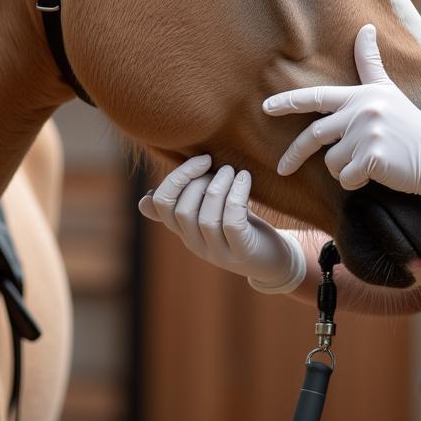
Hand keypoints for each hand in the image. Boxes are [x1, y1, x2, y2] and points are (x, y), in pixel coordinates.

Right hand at [138, 155, 306, 293]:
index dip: (176, 178)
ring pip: (206, 217)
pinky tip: (245, 179)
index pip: (161, 204)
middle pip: (181, 209)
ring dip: (220, 186)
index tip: (202, 160)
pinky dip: (236, 196)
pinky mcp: (241, 253)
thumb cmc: (242, 229)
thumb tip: (145, 200)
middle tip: (222, 167)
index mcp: (184, 230)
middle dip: (199, 180)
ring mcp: (217, 253)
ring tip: (234, 171)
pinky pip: (231, 223)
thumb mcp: (210, 214)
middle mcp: (195, 244)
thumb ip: (185, 203)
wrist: (275, 261)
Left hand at [263, 24, 420, 206]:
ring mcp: (367, 135)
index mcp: (360, 96)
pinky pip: (346, 178)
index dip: (288, 102)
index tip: (266, 107)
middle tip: (282, 168)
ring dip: (343, 169)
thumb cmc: (410, 124)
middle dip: (295, 154)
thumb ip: (370, 63)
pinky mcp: (373, 158)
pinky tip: (377, 173)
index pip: (317, 97)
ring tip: (368, 162)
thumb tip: (365, 28)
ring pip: (331, 162)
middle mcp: (361, 111)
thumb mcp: (388, 90)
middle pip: (315, 136)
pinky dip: (356, 182)